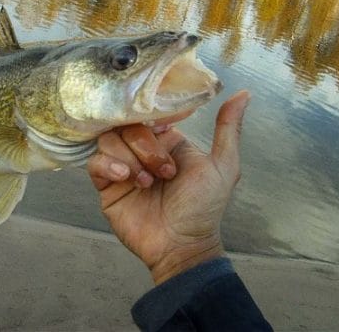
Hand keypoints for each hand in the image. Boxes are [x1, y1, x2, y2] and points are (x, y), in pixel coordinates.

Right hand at [88, 90, 249, 284]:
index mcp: (168, 140)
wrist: (181, 246)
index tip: (166, 135)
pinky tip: (125, 178)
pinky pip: (94, 161)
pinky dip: (109, 165)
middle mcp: (143, 150)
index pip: (150, 113)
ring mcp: (122, 166)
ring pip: (109, 139)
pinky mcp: (106, 184)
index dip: (154, 121)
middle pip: (128, 126)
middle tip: (163, 173)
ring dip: (129, 157)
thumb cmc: (203, 208)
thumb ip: (229, 129)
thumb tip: (244, 93)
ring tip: (144, 181)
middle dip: (145, 147)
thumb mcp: (223, 166)